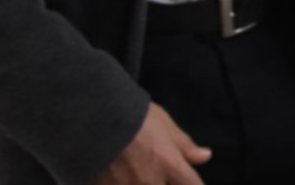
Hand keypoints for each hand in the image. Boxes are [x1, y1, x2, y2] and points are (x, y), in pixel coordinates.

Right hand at [91, 103, 209, 184]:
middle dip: (166, 181)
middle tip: (155, 169)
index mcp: (169, 163)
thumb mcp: (163, 124)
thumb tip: (205, 156)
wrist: (88, 118)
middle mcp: (149, 181)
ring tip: (136, 169)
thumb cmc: (130, 116)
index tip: (188, 180)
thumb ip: (184, 145)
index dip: (192, 183)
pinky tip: (119, 177)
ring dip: (143, 182)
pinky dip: (122, 184)